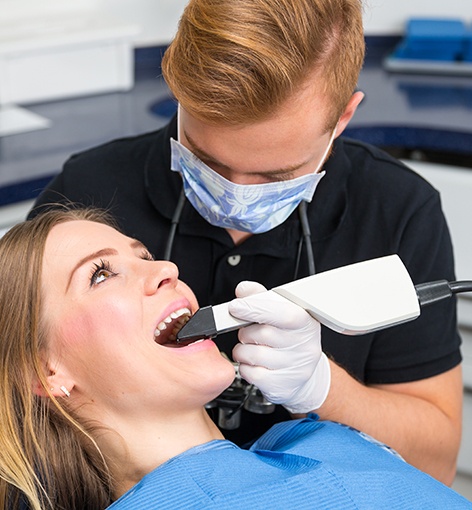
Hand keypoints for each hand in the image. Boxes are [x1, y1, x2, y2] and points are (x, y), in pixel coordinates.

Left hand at [230, 281, 330, 413]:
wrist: (302, 373)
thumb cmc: (289, 339)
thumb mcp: (281, 313)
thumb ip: (261, 298)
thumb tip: (244, 290)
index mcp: (305, 322)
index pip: (281, 313)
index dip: (254, 308)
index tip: (235, 307)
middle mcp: (304, 345)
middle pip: (262, 334)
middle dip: (246, 332)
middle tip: (250, 333)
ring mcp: (295, 368)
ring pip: (252, 355)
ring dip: (242, 350)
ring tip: (252, 348)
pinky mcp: (282, 386)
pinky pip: (251, 373)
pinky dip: (245, 367)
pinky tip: (254, 364)